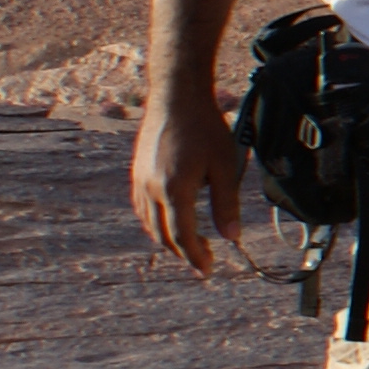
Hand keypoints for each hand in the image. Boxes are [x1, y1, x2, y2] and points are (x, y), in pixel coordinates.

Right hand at [132, 89, 245, 273]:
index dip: (195, 257)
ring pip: (150, 225)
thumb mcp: (225, 166)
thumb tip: (232, 237)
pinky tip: (169, 222)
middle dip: (183, 252)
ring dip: (168, 239)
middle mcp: (151, 189)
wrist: (176, 97)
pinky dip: (155, 223)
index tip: (207, 271)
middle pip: (163, 236)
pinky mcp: (136, 173)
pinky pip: (142, 209)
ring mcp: (140, 181)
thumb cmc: (205, 129)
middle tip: (203, 261)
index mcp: (175, 190)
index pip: (183, 237)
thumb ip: (227, 204)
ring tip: (190, 245)